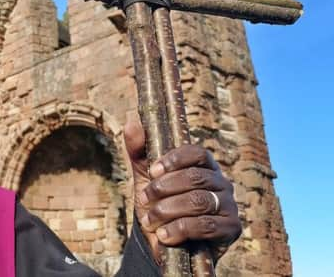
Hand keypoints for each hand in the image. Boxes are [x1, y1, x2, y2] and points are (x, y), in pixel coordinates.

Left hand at [124, 115, 241, 261]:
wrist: (164, 241)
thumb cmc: (158, 203)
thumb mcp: (145, 177)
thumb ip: (139, 151)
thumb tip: (132, 123)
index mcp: (204, 165)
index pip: (197, 153)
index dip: (174, 159)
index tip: (153, 171)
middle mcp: (221, 182)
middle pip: (195, 177)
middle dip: (164, 189)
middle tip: (144, 199)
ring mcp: (229, 205)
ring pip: (199, 201)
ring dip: (167, 210)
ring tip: (149, 220)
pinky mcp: (231, 228)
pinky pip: (206, 226)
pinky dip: (180, 229)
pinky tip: (164, 235)